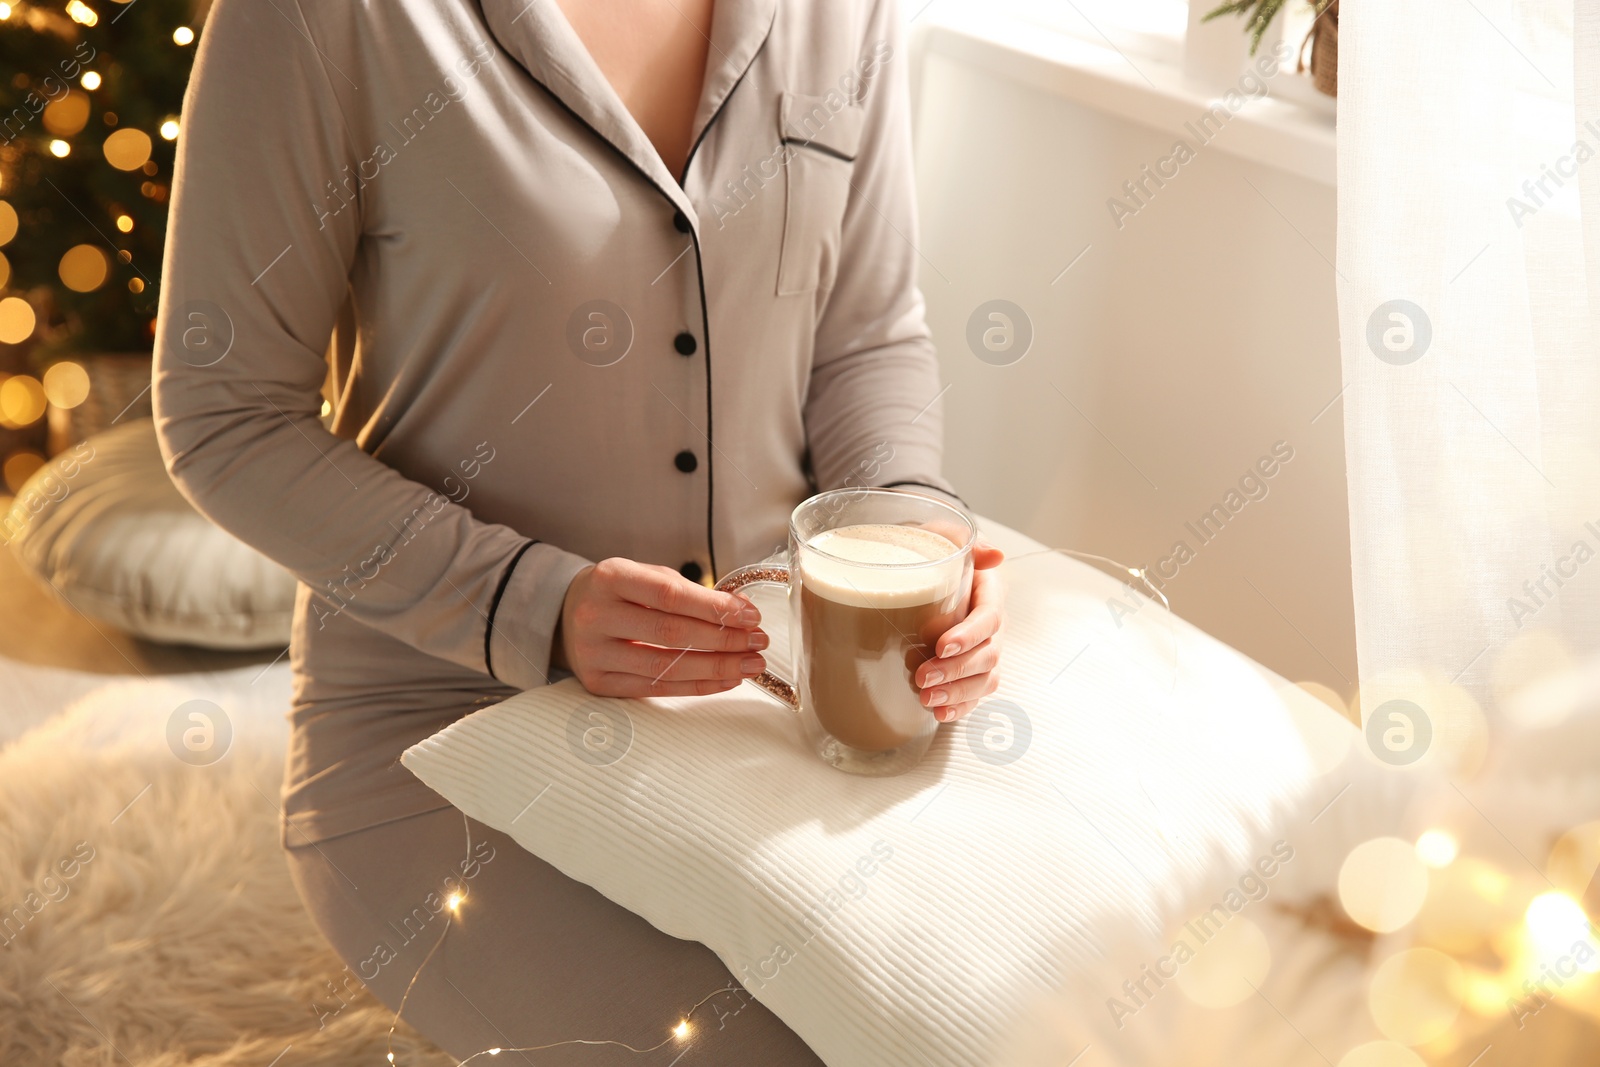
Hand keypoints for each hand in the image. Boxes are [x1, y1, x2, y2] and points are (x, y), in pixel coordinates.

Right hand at [554, 558, 767, 697]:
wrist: (567, 614)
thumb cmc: (618, 593)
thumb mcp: (645, 577)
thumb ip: (688, 592)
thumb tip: (740, 612)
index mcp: (610, 578)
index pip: (669, 596)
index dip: (713, 608)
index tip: (750, 616)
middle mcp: (596, 615)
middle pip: (670, 633)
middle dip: (723, 640)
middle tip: (758, 642)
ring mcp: (594, 653)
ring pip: (665, 666)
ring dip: (716, 668)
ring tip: (749, 664)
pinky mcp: (598, 683)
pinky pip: (655, 689)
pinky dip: (696, 686)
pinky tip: (724, 680)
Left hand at [916, 539, 1003, 721]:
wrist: (916, 566)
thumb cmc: (930, 549)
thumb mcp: (940, 535)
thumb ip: (961, 540)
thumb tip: (993, 555)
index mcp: (988, 593)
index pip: (989, 618)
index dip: (969, 635)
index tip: (941, 645)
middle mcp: (990, 626)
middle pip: (988, 655)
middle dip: (957, 671)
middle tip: (923, 677)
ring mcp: (981, 651)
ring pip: (984, 679)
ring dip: (958, 693)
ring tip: (927, 700)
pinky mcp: (966, 670)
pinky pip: (973, 694)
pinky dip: (960, 707)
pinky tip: (939, 714)